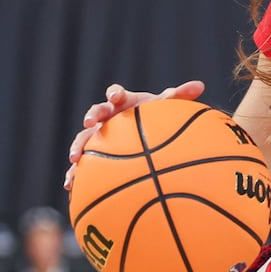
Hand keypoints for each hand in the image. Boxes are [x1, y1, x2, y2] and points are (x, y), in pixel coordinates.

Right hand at [64, 80, 204, 189]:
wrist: (147, 135)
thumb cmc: (157, 117)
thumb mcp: (167, 107)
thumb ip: (180, 96)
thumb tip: (200, 85)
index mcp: (124, 102)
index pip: (115, 93)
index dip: (114, 93)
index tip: (116, 97)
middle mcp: (108, 117)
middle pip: (96, 113)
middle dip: (91, 116)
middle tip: (88, 122)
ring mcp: (99, 135)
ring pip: (83, 139)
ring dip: (77, 147)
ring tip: (74, 160)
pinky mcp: (95, 153)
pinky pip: (83, 163)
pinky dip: (76, 173)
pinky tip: (71, 186)